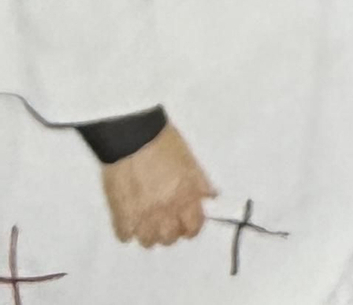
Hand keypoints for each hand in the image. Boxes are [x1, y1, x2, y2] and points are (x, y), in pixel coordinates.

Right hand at [101, 123, 214, 248]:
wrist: (131, 134)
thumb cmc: (163, 141)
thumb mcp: (189, 160)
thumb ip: (200, 184)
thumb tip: (210, 199)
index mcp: (185, 196)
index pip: (194, 227)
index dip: (192, 225)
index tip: (187, 221)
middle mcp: (165, 211)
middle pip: (170, 238)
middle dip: (170, 230)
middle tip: (166, 217)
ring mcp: (141, 217)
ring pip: (148, 241)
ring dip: (148, 232)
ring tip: (146, 218)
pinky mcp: (119, 216)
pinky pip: (125, 236)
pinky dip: (127, 229)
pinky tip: (129, 215)